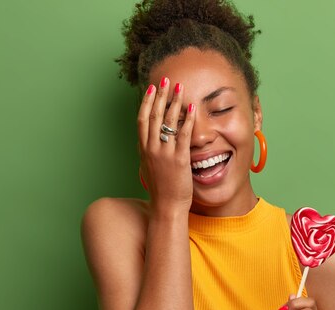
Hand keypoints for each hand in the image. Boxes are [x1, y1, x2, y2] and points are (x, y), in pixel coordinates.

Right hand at [138, 77, 195, 212]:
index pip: (142, 119)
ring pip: (168, 121)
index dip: (146, 101)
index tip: (151, 88)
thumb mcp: (149, 167)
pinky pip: (183, 135)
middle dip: (161, 95)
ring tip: (180, 88)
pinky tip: (192, 108)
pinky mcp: (179, 159)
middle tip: (166, 79)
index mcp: (143, 149)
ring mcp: (164, 153)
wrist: (166, 206)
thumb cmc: (161, 188)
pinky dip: (188, 120)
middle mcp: (151, 148)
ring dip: (174, 102)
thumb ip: (149, 152)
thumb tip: (149, 141)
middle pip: (154, 115)